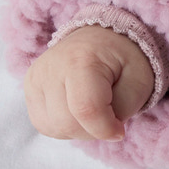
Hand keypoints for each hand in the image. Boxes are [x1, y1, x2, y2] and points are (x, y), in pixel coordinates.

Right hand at [24, 27, 154, 141]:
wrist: (101, 37)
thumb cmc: (124, 58)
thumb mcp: (139, 80)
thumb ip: (125, 108)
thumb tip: (106, 131)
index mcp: (81, 61)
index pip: (86, 110)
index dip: (105, 129)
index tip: (120, 131)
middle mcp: (51, 68)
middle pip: (67, 123)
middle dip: (94, 131)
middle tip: (110, 117)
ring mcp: (36, 77)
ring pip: (54, 127)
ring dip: (79, 130)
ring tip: (94, 111)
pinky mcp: (29, 87)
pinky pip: (44, 124)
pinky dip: (64, 127)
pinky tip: (77, 112)